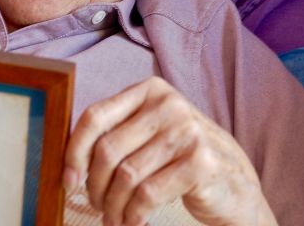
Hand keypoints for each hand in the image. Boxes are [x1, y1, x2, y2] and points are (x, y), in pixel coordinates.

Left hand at [64, 77, 276, 225]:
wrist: (235, 182)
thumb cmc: (181, 158)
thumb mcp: (150, 134)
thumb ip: (117, 134)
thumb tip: (69, 161)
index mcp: (150, 91)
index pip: (95, 116)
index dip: (74, 151)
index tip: (68, 180)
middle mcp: (169, 105)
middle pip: (107, 149)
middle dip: (94, 185)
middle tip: (95, 205)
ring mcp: (188, 131)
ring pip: (126, 175)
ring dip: (113, 206)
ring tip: (114, 218)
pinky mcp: (200, 163)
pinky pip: (148, 194)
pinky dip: (133, 215)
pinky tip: (133, 222)